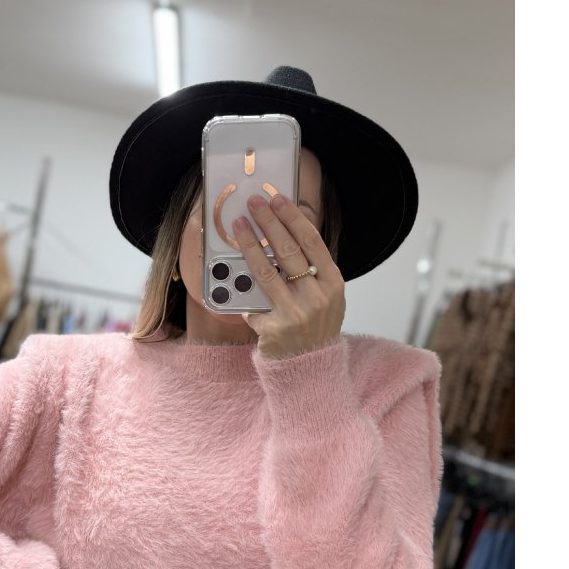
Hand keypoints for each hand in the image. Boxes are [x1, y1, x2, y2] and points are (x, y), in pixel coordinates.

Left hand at [232, 193, 345, 359]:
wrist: (309, 368)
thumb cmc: (314, 327)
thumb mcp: (325, 297)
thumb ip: (310, 270)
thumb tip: (282, 233)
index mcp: (333, 284)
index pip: (312, 242)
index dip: (293, 218)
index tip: (278, 199)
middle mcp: (318, 297)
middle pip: (288, 250)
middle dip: (268, 222)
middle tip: (253, 203)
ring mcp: (296, 314)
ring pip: (266, 271)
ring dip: (249, 244)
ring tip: (239, 226)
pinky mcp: (275, 329)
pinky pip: (254, 302)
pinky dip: (244, 291)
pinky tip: (234, 280)